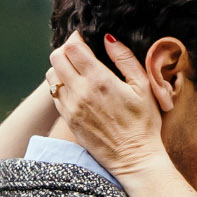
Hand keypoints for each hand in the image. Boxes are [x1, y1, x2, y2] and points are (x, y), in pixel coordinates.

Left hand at [47, 32, 169, 174]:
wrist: (134, 159)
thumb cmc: (144, 123)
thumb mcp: (144, 87)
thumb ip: (125, 58)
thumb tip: (108, 38)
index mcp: (99, 80)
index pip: (72, 48)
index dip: (77, 38)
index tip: (85, 39)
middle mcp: (80, 92)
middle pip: (56, 58)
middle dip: (66, 50)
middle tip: (80, 53)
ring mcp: (71, 107)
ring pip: (51, 76)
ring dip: (61, 68)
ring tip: (77, 71)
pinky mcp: (68, 119)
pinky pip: (55, 95)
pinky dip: (62, 86)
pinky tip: (78, 89)